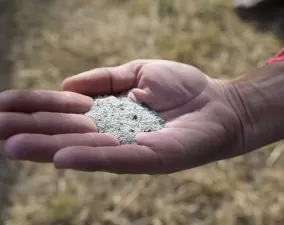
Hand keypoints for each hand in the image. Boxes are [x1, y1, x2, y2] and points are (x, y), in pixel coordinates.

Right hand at [1, 60, 243, 173]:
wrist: (219, 104)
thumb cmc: (183, 88)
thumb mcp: (138, 72)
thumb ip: (104, 79)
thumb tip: (65, 87)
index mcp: (109, 112)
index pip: (64, 110)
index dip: (34, 107)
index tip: (2, 104)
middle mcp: (114, 133)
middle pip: (66, 132)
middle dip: (29, 129)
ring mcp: (131, 148)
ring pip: (85, 148)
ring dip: (48, 147)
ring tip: (12, 145)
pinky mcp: (152, 158)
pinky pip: (118, 158)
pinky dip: (91, 157)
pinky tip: (63, 156)